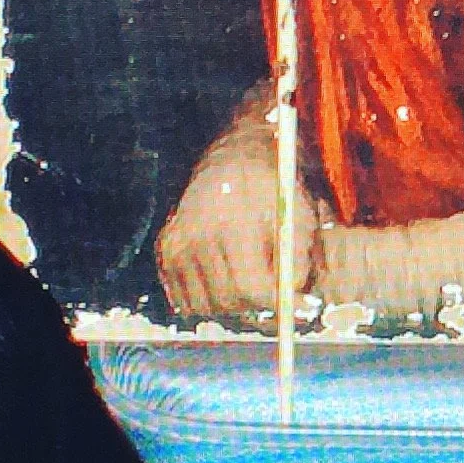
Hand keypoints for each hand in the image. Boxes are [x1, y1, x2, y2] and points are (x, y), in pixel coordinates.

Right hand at [156, 92, 322, 315]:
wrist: (232, 157)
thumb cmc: (271, 187)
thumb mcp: (297, 213)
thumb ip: (299, 257)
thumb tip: (295, 299)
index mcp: (230, 223)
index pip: (249, 287)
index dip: (274, 302)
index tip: (291, 305)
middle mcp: (195, 236)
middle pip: (228, 301)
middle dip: (255, 304)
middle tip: (271, 292)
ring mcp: (175, 246)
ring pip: (207, 305)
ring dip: (231, 303)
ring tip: (247, 279)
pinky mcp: (165, 252)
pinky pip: (185, 299)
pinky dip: (208, 299)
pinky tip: (224, 278)